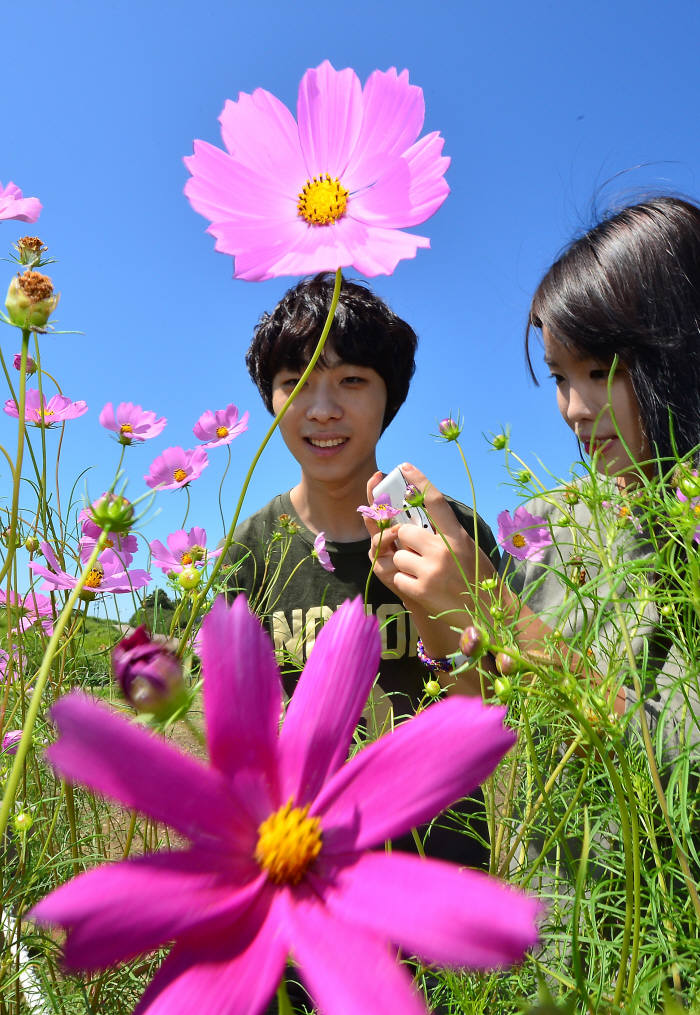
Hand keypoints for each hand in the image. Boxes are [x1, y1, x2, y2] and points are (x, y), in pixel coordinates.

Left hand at [366, 463, 496, 618]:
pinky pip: (397, 576)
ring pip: (398, 555)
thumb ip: (446, 534)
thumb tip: (418, 518)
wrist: (487, 615)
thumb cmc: (477, 579)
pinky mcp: (419, 590)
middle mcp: (443, 551)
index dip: (418, 481)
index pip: (434, 502)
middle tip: (419, 555)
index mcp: (457, 536)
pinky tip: (423, 589)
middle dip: (406, 542)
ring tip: (426, 576)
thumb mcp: (468, 549)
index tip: (404, 467)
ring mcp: (431, 571)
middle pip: (405, 532)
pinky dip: (405, 582)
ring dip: (405, 565)